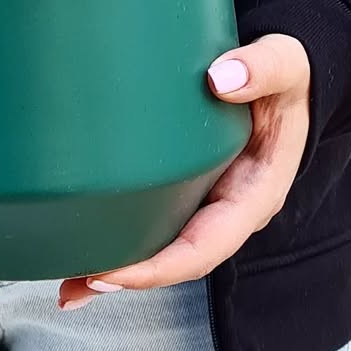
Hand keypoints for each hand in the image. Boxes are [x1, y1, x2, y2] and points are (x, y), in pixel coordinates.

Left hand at [57, 33, 310, 308]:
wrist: (280, 70)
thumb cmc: (284, 74)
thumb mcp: (285, 65)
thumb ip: (263, 68)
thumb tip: (223, 79)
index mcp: (255, 193)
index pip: (207, 245)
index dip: (161, 266)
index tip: (117, 272)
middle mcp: (228, 207)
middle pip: (175, 257)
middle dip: (127, 277)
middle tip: (74, 285)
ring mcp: (205, 197)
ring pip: (159, 243)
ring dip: (114, 266)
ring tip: (66, 285)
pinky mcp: (183, 181)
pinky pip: (150, 214)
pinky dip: (116, 232)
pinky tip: (78, 240)